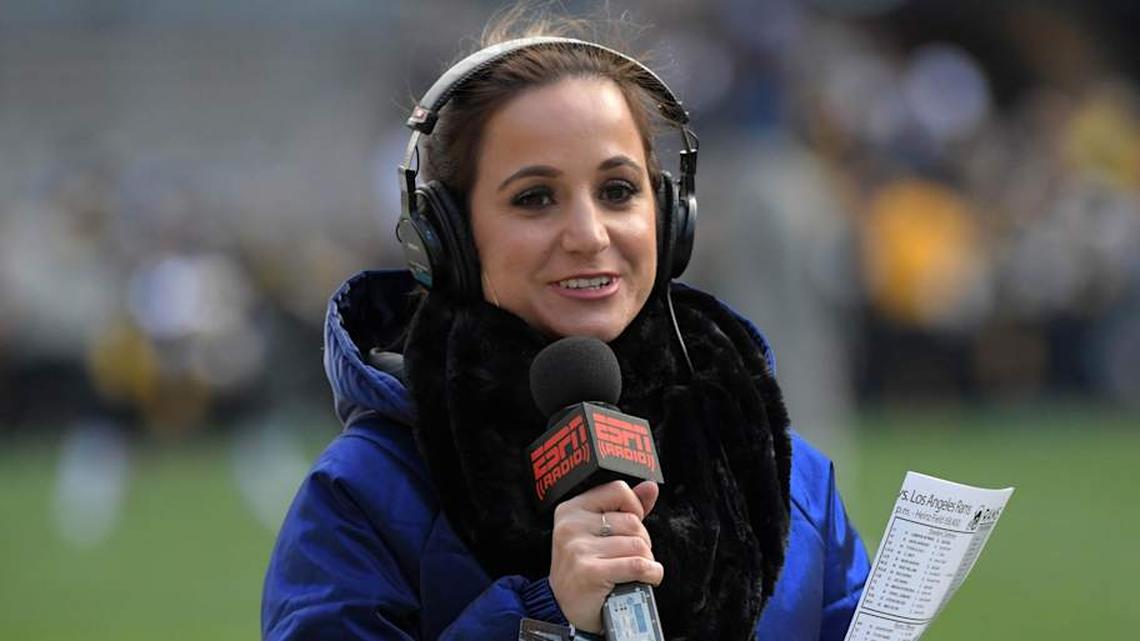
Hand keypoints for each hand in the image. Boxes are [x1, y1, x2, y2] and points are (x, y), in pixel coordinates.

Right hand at [549, 480, 662, 633]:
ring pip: (638, 545)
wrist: (563, 609)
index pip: (618, 490)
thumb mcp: (598, 532)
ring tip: (633, 570)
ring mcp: (579, 549)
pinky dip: (651, 573)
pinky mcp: (590, 572)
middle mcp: (571, 526)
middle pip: (632, 521)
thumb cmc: (585, 568)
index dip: (634, 507)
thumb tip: (650, 486)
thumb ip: (624, 507)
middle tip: (629, 556)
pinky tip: (646, 578)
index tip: (631, 526)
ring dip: (646, 560)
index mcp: (572, 509)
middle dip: (641, 541)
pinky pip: (638, 565)